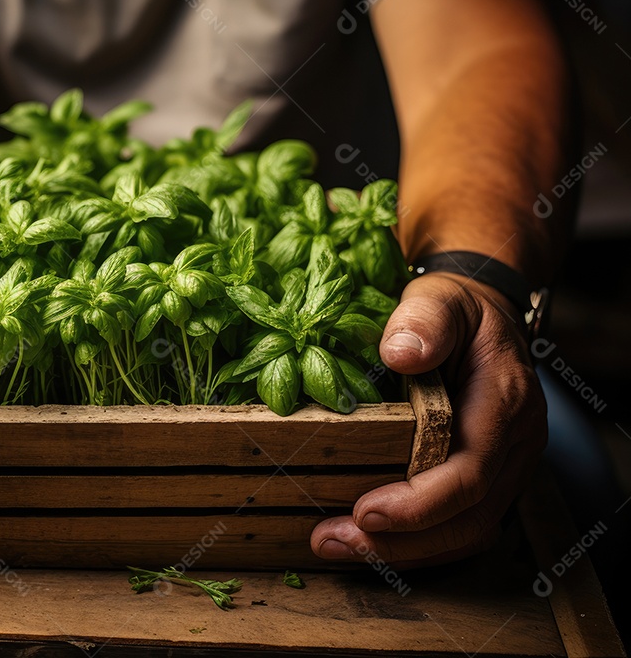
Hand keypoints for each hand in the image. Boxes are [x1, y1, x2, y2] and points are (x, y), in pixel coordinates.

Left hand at [309, 272, 546, 566]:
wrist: (481, 314)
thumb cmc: (456, 307)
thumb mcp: (439, 298)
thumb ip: (424, 320)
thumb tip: (401, 354)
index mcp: (506, 401)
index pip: (471, 471)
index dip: (420, 502)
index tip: (365, 512)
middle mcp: (517, 443)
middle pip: (470, 517)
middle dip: (401, 541)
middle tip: (333, 540)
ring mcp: (507, 466)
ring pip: (468, 533)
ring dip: (403, 551)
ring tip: (338, 546)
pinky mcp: (488, 479)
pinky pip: (461, 526)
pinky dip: (416, 543)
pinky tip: (366, 541)